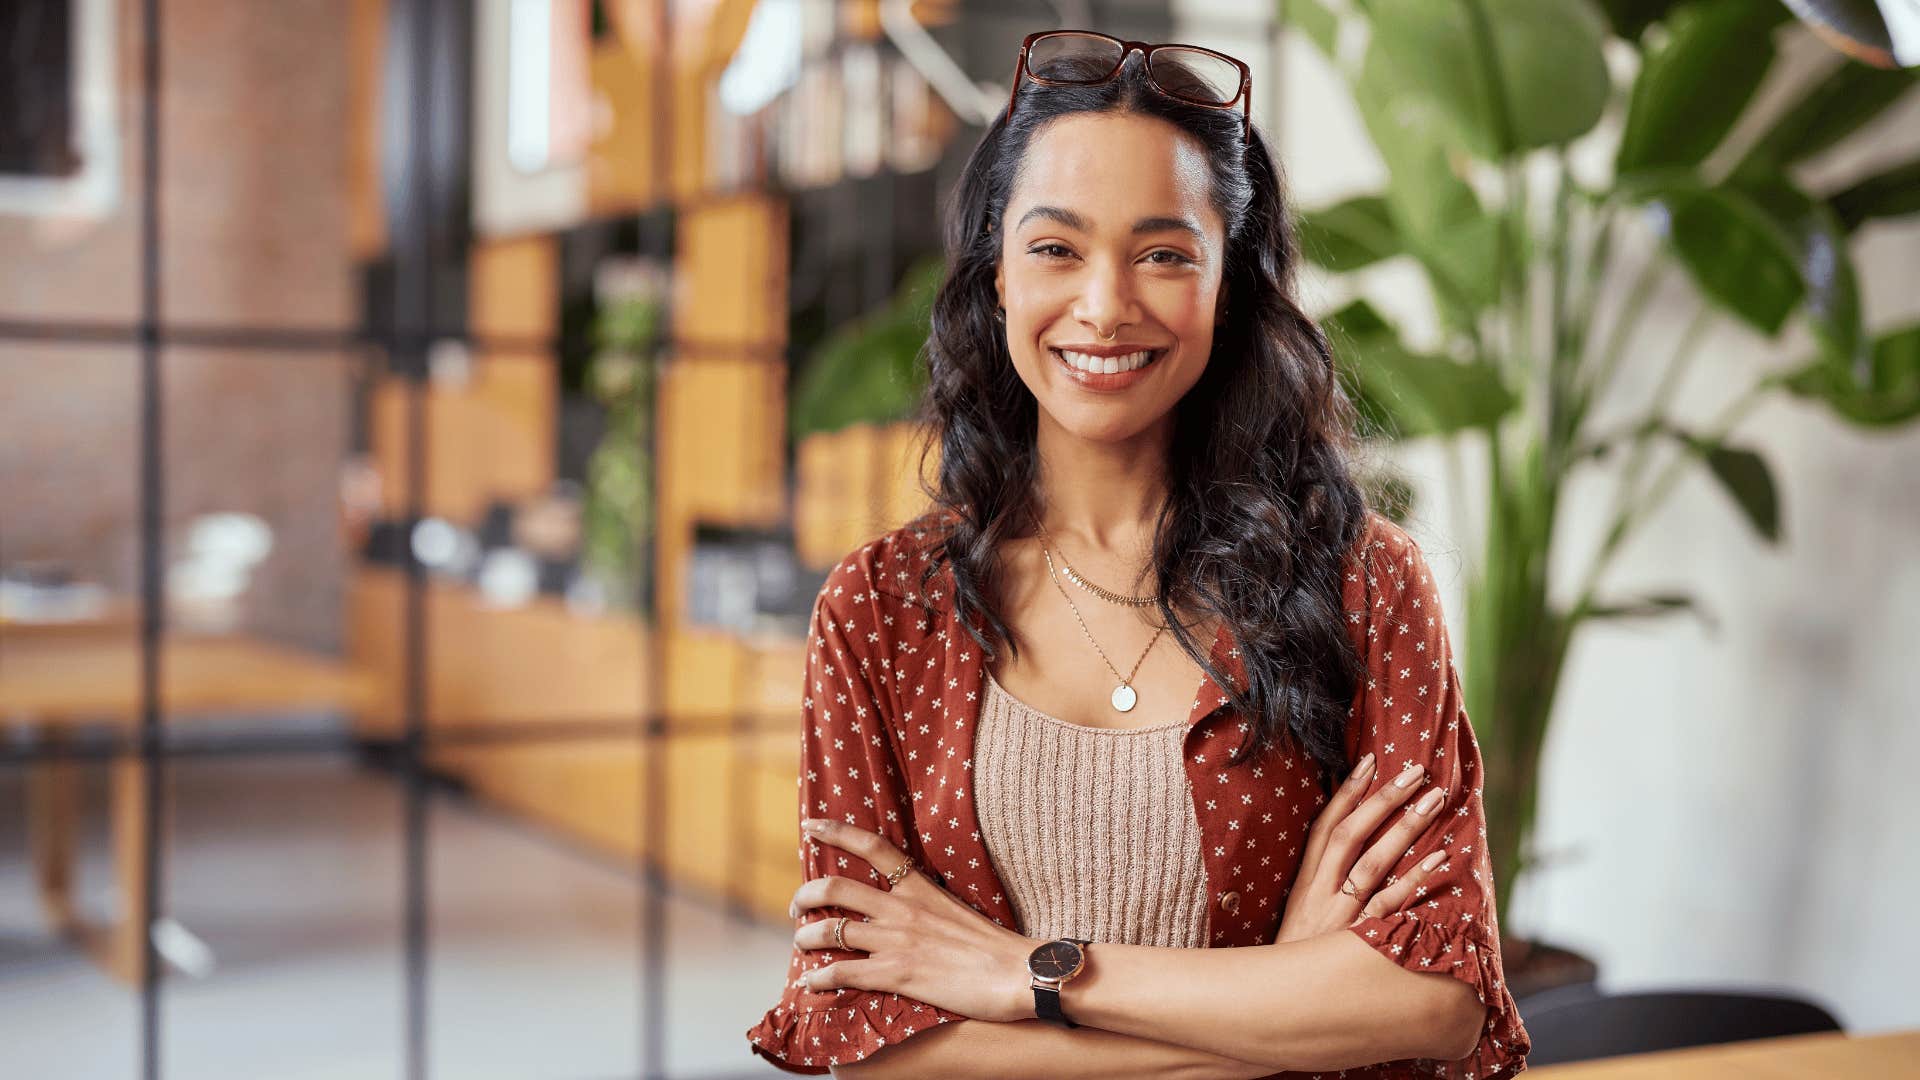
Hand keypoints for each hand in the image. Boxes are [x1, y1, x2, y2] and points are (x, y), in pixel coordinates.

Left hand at [788, 817, 1038, 1023]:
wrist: (1017, 972)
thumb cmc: (993, 945)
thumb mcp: (955, 907)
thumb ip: (926, 904)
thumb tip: (907, 909)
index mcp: (919, 886)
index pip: (872, 847)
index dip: (835, 832)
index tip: (810, 827)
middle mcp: (901, 908)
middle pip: (835, 889)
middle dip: (805, 896)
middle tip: (797, 908)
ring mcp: (896, 941)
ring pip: (830, 931)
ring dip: (806, 938)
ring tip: (801, 944)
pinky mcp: (896, 975)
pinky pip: (843, 973)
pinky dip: (820, 979)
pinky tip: (812, 984)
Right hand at [1275, 754, 1450, 943]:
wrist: (1279, 1008)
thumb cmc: (1296, 960)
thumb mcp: (1298, 916)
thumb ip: (1320, 884)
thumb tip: (1349, 848)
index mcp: (1304, 884)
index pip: (1325, 827)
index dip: (1347, 793)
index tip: (1371, 762)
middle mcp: (1320, 894)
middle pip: (1352, 835)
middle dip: (1384, 799)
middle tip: (1415, 770)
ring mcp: (1341, 918)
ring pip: (1374, 863)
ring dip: (1405, 828)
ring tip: (1433, 800)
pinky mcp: (1359, 944)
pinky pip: (1392, 906)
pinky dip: (1415, 880)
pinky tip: (1440, 859)